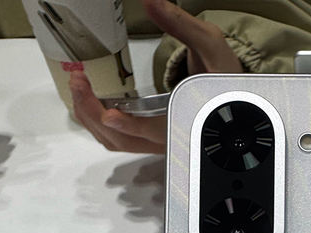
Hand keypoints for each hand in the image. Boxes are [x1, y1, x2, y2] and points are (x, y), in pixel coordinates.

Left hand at [69, 0, 241, 153]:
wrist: (232, 98)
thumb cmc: (223, 76)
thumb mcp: (209, 44)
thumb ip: (180, 24)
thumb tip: (151, 0)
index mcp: (187, 121)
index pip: (156, 130)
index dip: (131, 126)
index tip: (110, 115)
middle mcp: (167, 138)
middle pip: (123, 139)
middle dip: (95, 112)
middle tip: (79, 80)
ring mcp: (154, 140)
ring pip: (115, 141)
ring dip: (90, 116)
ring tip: (78, 83)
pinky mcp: (145, 136)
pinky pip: (115, 137)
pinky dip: (95, 119)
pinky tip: (86, 95)